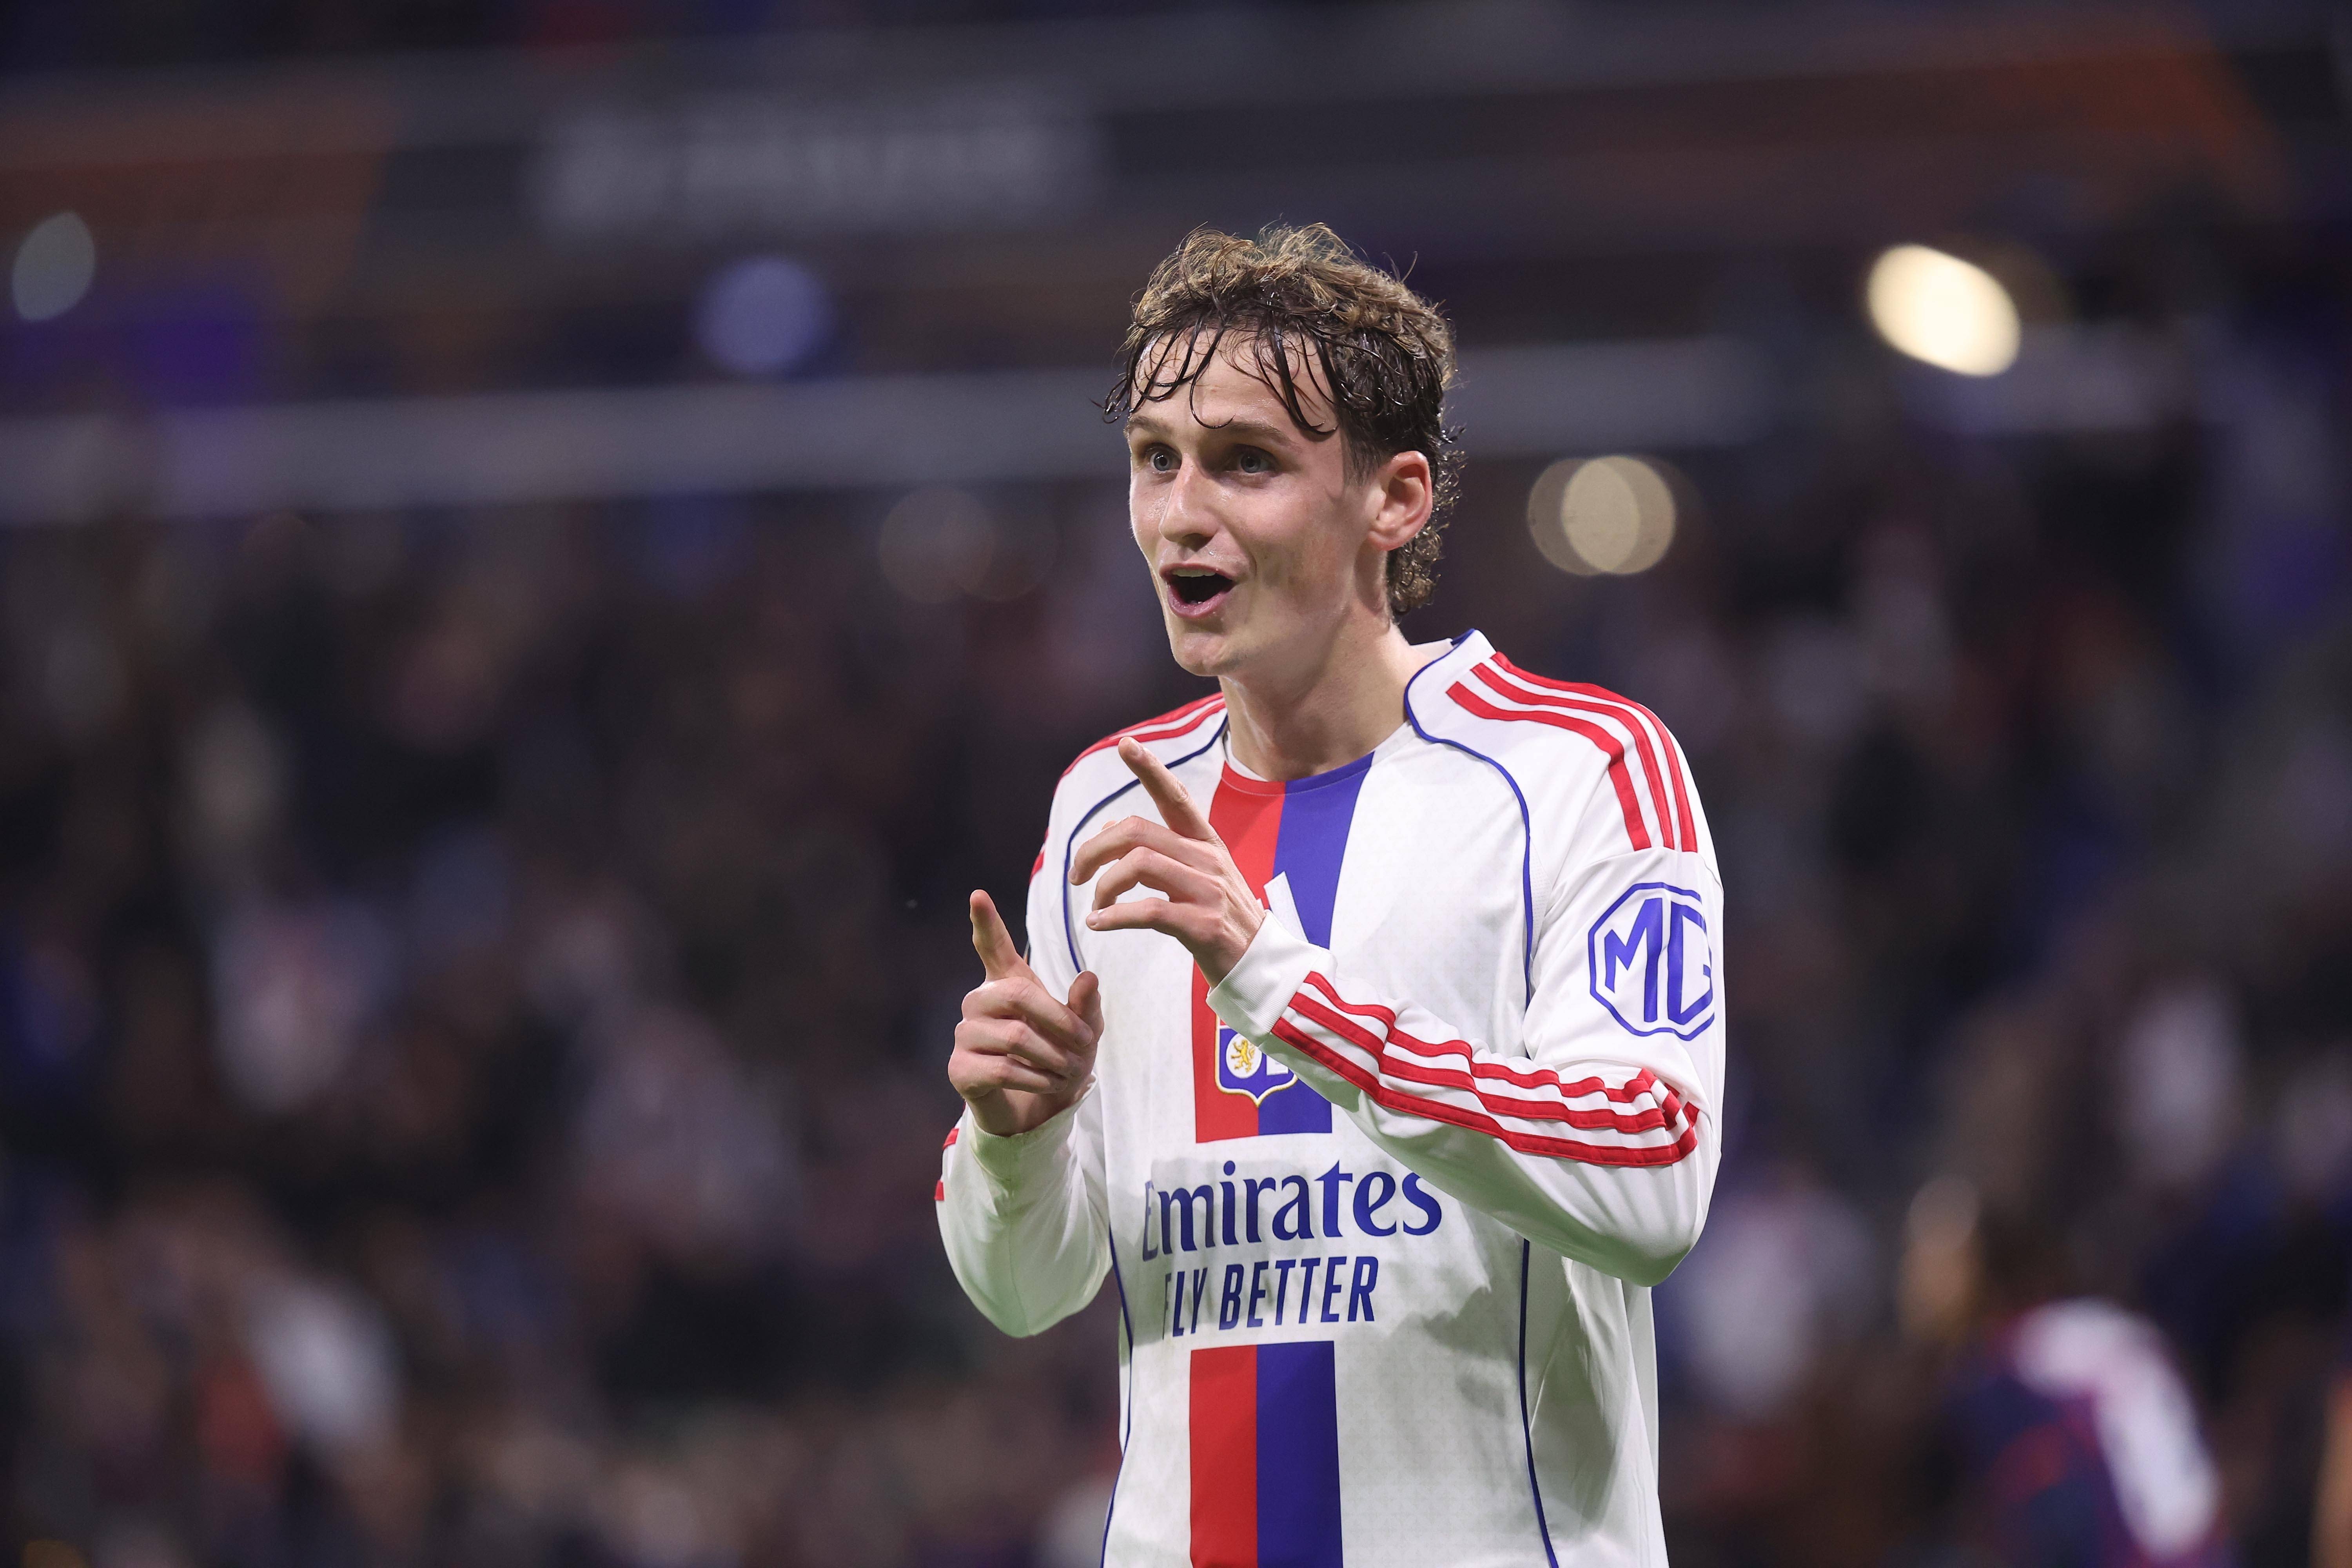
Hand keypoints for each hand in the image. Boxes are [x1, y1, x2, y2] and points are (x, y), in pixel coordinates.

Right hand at [949, 890, 1102, 1137]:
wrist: (1036, 1109)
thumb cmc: (1057, 1061)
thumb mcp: (1084, 1034)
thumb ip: (1086, 1007)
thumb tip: (1089, 978)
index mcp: (1007, 984)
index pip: (991, 947)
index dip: (985, 922)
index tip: (978, 894)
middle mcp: (979, 1002)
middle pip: (1017, 995)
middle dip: (1060, 1022)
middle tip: (1086, 1046)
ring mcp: (965, 1034)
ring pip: (1016, 1036)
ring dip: (1053, 1058)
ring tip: (1069, 1071)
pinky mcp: (960, 1068)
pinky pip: (1004, 1069)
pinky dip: (1036, 1080)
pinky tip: (1047, 1084)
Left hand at [1067, 736, 1263, 983]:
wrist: (1260, 966)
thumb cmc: (1220, 920)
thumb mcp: (1194, 877)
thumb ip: (1156, 850)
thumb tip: (1109, 826)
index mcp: (1205, 843)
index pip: (1175, 796)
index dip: (1150, 768)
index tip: (1125, 744)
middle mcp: (1207, 859)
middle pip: (1137, 831)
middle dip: (1094, 849)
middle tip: (1075, 874)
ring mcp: (1208, 891)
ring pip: (1139, 865)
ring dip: (1104, 885)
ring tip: (1094, 906)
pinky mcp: (1203, 925)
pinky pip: (1148, 910)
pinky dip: (1114, 916)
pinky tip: (1098, 923)